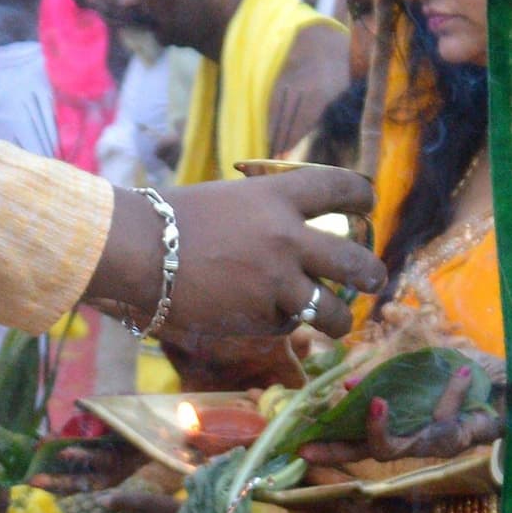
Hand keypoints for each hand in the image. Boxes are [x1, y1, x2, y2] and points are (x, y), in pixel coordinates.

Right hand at [154, 168, 385, 341]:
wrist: (138, 250)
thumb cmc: (172, 219)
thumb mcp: (231, 198)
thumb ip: (269, 211)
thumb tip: (300, 227)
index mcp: (278, 196)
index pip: (341, 188)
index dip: (361, 197)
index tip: (366, 206)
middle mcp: (287, 237)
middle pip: (356, 260)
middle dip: (372, 273)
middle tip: (373, 278)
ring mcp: (276, 281)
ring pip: (332, 310)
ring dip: (338, 320)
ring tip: (337, 324)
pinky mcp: (258, 317)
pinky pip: (285, 324)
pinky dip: (280, 323)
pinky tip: (263, 317)